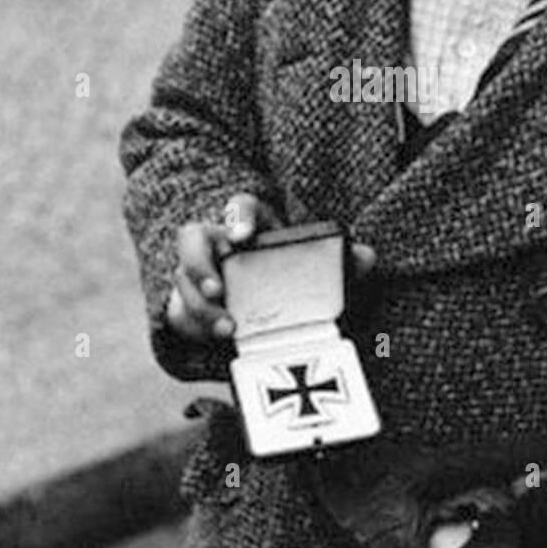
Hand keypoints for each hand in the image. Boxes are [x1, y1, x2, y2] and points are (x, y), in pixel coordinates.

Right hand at [166, 195, 376, 343]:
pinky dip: (195, 328)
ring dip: (200, 306)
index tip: (243, 235)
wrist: (263, 299)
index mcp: (252, 225)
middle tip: (219, 289)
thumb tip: (366, 257)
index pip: (241, 207)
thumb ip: (341, 260)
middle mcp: (217, 244)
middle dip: (198, 264)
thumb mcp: (313, 263)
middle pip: (191, 239)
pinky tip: (215, 340)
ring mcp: (198, 274)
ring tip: (228, 328)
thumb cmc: (287, 271)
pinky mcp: (189, 304)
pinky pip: (180, 313)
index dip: (239, 216)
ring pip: (182, 280)